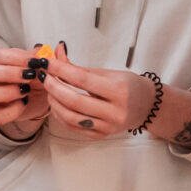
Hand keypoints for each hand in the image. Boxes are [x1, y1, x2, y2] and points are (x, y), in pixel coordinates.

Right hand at [0, 47, 51, 139]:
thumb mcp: (41, 62)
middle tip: (30, 75)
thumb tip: (60, 47)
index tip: (35, 62)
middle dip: (9, 73)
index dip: (17, 58)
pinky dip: (13, 110)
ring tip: (26, 90)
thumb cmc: (34, 74)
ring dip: (7, 91)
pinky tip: (25, 102)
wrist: (39, 96)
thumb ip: (49, 56)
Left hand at [44, 49, 159, 138]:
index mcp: (119, 91)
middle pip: (74, 100)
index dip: (61, 70)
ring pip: (71, 117)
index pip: (82, 79)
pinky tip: (57, 104)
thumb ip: (80, 68)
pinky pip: (74, 127)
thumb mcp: (108, 73)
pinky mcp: (101, 135)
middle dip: (54, 87)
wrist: (146, 106)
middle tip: (44, 76)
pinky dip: (61, 115)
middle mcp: (114, 111)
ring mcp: (107, 126)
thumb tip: (56, 55)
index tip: (47, 62)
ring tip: (49, 90)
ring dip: (54, 102)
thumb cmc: (128, 85)